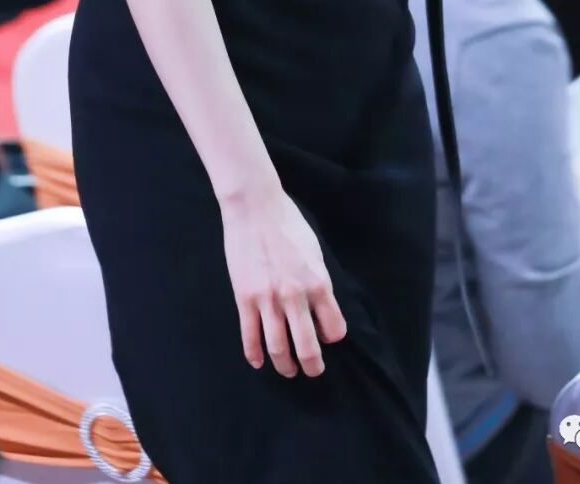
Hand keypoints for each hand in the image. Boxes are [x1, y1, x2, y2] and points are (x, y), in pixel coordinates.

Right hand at [220, 184, 347, 377]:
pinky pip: (250, 335)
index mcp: (318, 283)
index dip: (331, 337)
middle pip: (307, 347)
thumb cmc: (288, 224)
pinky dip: (255, 354)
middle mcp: (296, 296)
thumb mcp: (315, 252)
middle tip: (312, 372)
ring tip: (288, 370)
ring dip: (285, 365)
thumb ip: (318, 281)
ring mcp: (268, 299)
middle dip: (312, 366)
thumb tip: (320, 306)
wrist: (255, 207)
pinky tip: (258, 361)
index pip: (334, 329)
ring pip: (279, 347)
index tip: (326, 337)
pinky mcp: (245, 298)